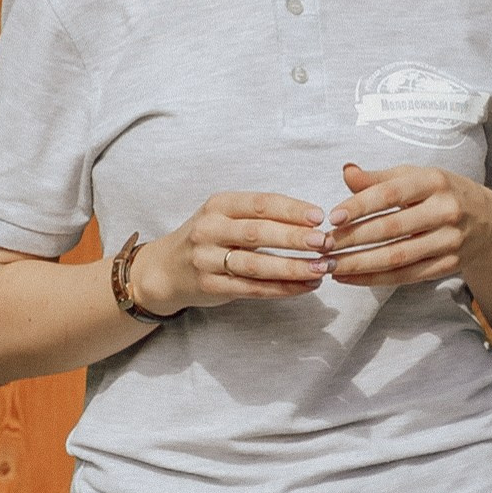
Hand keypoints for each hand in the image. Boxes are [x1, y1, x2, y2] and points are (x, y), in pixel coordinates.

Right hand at [129, 191, 330, 314]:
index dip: (291, 210)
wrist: (166, 269)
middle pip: (258, 233)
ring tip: (321, 269)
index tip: (318, 216)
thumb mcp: (224, 215)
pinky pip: (253, 289)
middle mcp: (210, 230)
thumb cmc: (207, 237)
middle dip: (295, 238)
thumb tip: (311, 219)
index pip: (259, 203)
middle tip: (325, 242)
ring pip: (257, 266)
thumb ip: (259, 215)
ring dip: (293, 268)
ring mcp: (207, 260)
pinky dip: (282, 288)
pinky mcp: (211, 287)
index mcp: (218, 205)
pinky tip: (305, 286)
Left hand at [323, 163, 491, 286]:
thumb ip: (379, 178)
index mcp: (434, 181)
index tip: (332, 217)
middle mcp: (445, 210)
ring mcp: (449, 241)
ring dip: (359, 264)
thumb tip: (346, 171)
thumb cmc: (440, 193)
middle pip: (392, 229)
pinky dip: (375, 279)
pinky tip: (350, 278)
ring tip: (329, 266)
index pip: (391, 193)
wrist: (486, 221)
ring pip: (398, 257)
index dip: (360, 205)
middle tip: (322, 247)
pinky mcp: (448, 265)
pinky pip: (406, 276)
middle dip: (353, 240)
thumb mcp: (415, 176)